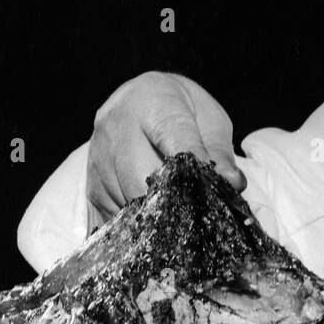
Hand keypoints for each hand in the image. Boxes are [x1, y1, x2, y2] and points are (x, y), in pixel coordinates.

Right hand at [87, 71, 246, 229]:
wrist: (139, 100)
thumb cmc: (182, 111)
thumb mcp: (209, 120)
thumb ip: (219, 151)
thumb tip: (232, 183)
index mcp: (154, 103)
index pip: (174, 135)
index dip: (194, 163)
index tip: (212, 185)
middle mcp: (118, 127)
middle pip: (141, 177)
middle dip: (172, 201)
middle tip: (197, 214)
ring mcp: (99, 156)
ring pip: (125, 200)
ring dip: (154, 216)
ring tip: (178, 217)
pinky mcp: (90, 184)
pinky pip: (110, 215)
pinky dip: (136, 224)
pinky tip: (155, 222)